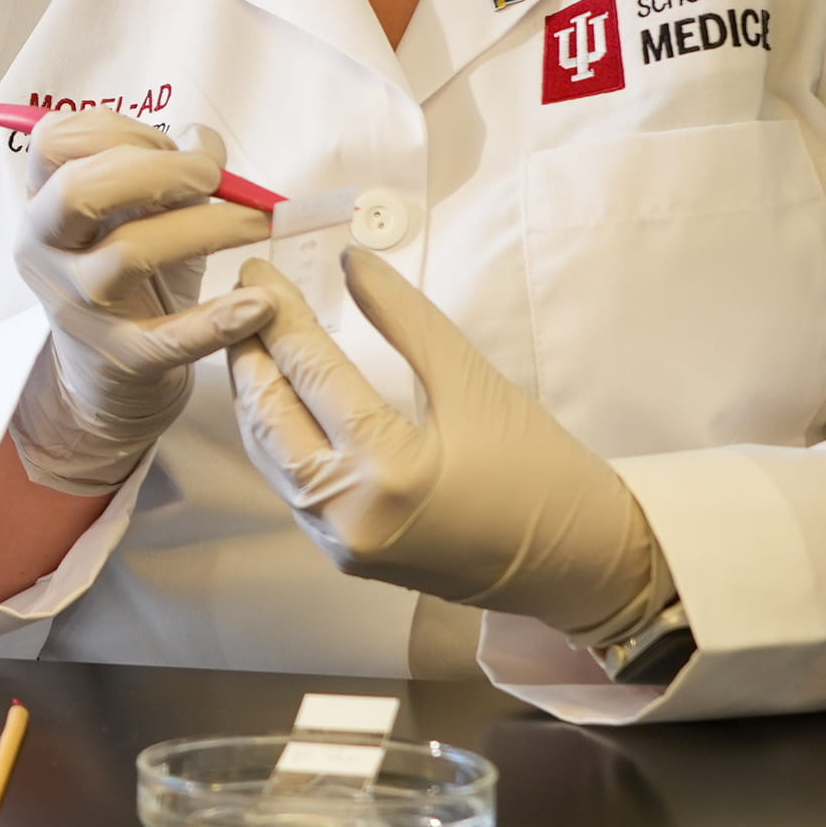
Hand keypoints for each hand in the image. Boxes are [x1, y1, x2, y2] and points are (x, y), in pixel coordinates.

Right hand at [8, 108, 275, 492]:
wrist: (105, 370)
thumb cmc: (126, 270)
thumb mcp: (133, 211)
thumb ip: (164, 167)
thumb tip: (203, 147)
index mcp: (42, 203)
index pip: (55, 142)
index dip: (118, 130)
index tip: (168, 145)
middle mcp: (46, 250)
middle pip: (78, 191)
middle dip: (155, 171)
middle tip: (211, 178)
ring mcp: (79, 306)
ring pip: (129, 254)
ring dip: (205, 227)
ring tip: (257, 221)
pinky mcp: (121, 356)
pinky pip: (168, 338)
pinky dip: (218, 320)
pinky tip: (260, 304)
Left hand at [230, 249, 669, 647]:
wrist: (581, 564)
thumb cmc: (543, 473)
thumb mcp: (474, 382)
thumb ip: (405, 319)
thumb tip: (352, 261)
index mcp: (386, 469)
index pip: (312, 372)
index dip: (281, 314)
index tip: (260, 270)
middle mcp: (349, 513)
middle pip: (271, 416)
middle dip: (250, 350)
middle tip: (244, 297)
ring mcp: (340, 541)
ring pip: (270, 453)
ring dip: (256, 393)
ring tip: (252, 336)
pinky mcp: (344, 554)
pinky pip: (290, 483)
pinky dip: (277, 434)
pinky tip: (279, 395)